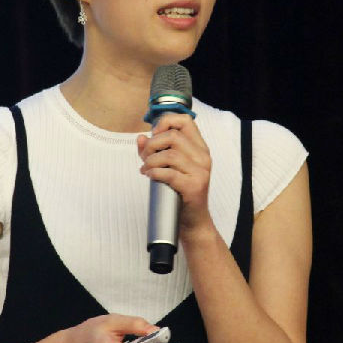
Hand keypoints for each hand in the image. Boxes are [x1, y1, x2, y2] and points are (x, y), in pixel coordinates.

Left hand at [137, 113, 213, 233]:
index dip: (166, 122)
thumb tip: (140, 138)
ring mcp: (200, 172)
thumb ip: (153, 151)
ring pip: (169, 154)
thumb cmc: (180, 193)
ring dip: (151, 161)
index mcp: (199, 148)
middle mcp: (203, 157)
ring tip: (146, 169)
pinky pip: (169, 173)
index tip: (154, 134)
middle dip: (152, 144)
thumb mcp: (168, 167)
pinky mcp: (194, 186)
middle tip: (145, 157)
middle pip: (173, 136)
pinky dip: (154, 173)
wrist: (193, 222)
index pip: (186, 121)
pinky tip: (150, 176)